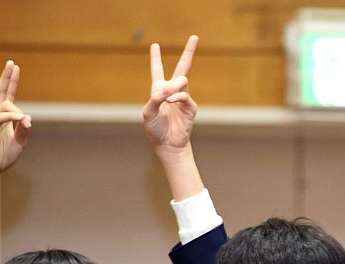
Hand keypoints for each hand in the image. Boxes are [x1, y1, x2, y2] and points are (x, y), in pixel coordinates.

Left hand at [144, 36, 198, 157]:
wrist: (167, 145)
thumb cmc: (155, 129)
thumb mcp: (149, 112)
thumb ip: (156, 98)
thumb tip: (168, 88)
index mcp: (159, 90)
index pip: (157, 70)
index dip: (156, 58)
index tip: (155, 45)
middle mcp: (172, 91)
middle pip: (182, 67)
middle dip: (189, 52)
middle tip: (195, 37)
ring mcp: (182, 98)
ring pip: (182, 80)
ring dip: (174, 85)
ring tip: (167, 97)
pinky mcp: (190, 107)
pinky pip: (185, 95)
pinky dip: (177, 97)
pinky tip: (171, 102)